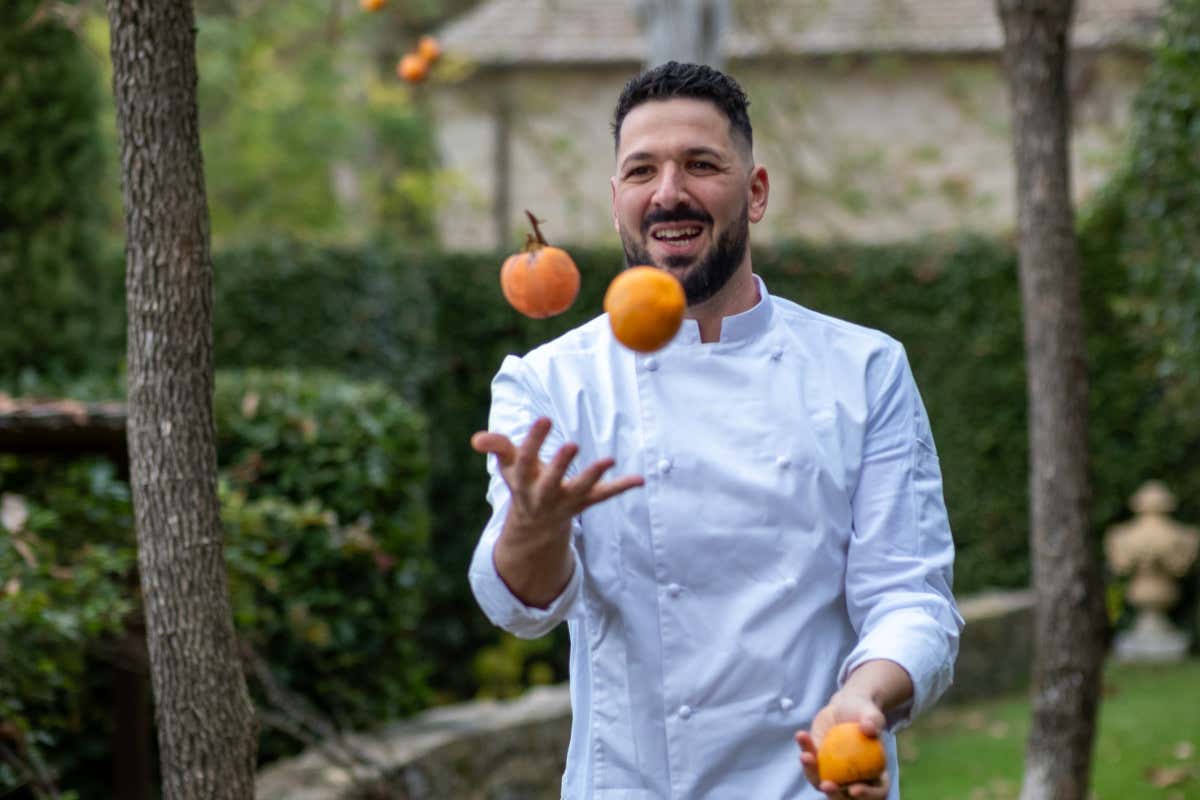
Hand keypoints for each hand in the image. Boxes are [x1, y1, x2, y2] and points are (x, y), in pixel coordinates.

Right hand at [471, 417, 642, 606]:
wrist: (536, 524)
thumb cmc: (523, 482)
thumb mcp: (507, 465)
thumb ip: (496, 447)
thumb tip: (477, 440)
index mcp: (523, 482)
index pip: (525, 461)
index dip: (533, 441)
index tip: (544, 419)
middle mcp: (544, 495)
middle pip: (551, 481)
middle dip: (560, 465)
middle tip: (572, 445)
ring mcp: (566, 501)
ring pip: (581, 490)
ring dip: (594, 476)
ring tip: (609, 459)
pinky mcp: (585, 503)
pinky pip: (605, 496)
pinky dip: (622, 487)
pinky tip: (640, 479)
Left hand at [794, 690, 889, 798]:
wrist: (844, 707)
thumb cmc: (864, 712)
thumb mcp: (871, 714)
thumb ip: (873, 720)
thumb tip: (868, 728)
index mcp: (875, 775)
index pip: (877, 793)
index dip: (867, 796)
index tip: (854, 789)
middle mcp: (854, 780)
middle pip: (846, 797)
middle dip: (835, 796)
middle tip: (826, 785)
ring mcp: (834, 775)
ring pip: (822, 783)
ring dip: (812, 773)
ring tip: (806, 756)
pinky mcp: (818, 765)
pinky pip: (810, 763)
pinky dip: (805, 752)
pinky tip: (802, 736)